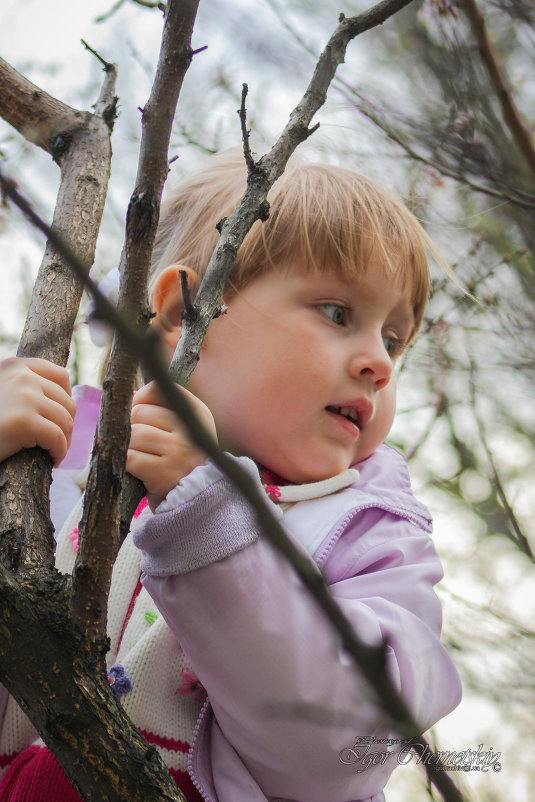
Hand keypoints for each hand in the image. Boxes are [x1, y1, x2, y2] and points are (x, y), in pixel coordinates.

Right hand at [0, 357, 75, 465]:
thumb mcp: (4, 394)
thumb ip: (25, 388)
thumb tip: (67, 400)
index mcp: (16, 366)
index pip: (61, 376)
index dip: (66, 399)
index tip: (61, 417)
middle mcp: (23, 377)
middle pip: (66, 402)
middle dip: (66, 425)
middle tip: (57, 442)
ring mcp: (25, 397)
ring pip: (65, 421)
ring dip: (64, 441)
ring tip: (54, 452)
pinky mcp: (25, 421)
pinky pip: (58, 438)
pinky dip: (59, 452)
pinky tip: (52, 460)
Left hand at [127, 381, 216, 510]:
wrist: (197, 501)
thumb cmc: (183, 460)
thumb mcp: (184, 430)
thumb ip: (161, 409)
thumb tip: (131, 393)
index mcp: (198, 413)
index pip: (158, 390)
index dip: (140, 399)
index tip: (138, 413)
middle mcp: (191, 430)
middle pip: (140, 412)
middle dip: (131, 425)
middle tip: (138, 442)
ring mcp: (179, 451)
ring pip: (134, 434)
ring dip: (128, 447)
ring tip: (139, 457)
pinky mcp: (163, 473)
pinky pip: (130, 457)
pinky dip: (126, 463)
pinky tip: (135, 469)